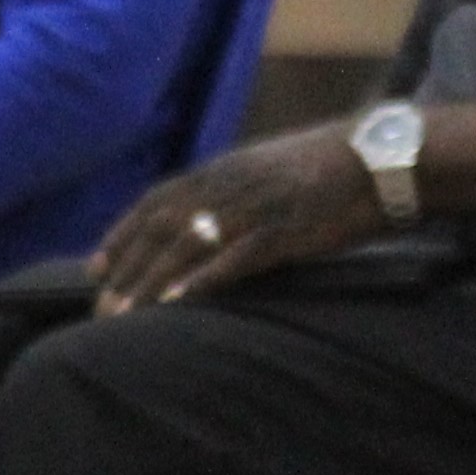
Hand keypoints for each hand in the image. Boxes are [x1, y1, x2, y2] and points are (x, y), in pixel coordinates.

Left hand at [93, 125, 389, 313]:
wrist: (380, 158)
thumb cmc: (328, 169)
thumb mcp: (269, 170)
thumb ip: (234, 191)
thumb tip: (206, 218)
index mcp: (223, 168)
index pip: (156, 200)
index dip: (123, 234)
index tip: (96, 266)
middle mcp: (228, 184)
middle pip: (161, 227)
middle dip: (127, 269)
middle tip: (100, 306)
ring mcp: (254, 207)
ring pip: (186, 246)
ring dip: (151, 282)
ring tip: (125, 316)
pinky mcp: (283, 231)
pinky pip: (232, 258)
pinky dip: (200, 280)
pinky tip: (176, 303)